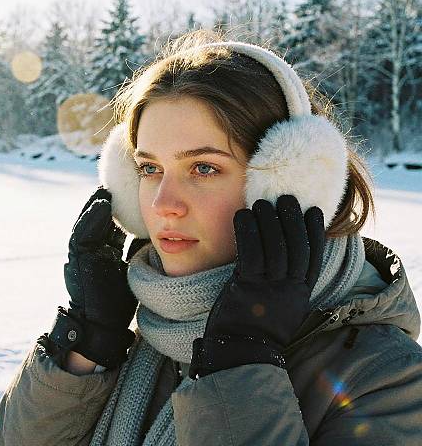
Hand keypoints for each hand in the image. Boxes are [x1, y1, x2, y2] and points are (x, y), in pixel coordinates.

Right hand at [47, 186, 146, 368]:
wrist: (100, 325)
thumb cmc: (115, 301)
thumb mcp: (126, 269)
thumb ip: (132, 251)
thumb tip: (151, 234)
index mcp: (102, 253)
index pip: (109, 227)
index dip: (115, 212)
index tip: (126, 196)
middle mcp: (90, 252)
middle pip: (96, 222)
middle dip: (103, 204)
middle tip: (111, 187)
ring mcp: (81, 255)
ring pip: (86, 224)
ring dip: (94, 207)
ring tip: (104, 190)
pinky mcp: (77, 259)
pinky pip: (82, 234)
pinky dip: (91, 219)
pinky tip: (101, 205)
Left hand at [190, 195, 324, 377]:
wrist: (240, 354)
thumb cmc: (257, 331)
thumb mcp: (282, 310)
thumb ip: (286, 287)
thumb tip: (285, 262)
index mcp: (300, 294)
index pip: (313, 257)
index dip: (314, 232)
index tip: (313, 211)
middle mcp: (288, 289)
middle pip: (296, 247)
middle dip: (292, 219)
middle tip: (287, 198)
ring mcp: (269, 288)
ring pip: (275, 247)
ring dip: (269, 220)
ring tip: (263, 202)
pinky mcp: (247, 286)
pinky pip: (250, 252)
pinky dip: (248, 231)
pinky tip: (243, 215)